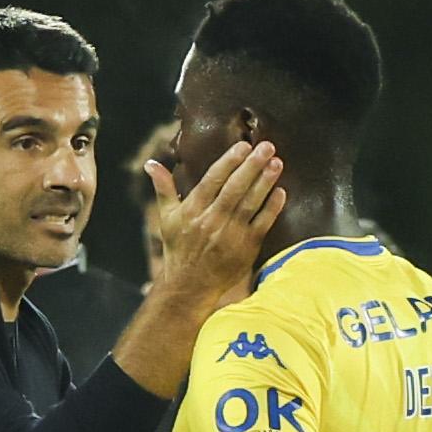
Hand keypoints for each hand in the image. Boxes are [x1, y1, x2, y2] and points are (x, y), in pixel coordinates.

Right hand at [138, 139, 289, 316]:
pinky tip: (281, 191)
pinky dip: (272, 207)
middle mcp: (211, 221)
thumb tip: (150, 163)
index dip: (229, 162)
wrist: (189, 286)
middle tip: (266, 146)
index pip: (212, 181)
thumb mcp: (166, 218)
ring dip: (265, 182)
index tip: (243, 145)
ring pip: (250, 203)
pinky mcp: (246, 248)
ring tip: (277, 163)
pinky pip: (262, 223)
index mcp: (192, 211)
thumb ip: (163, 188)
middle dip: (252, 166)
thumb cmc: (178, 249)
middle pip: (234, 189)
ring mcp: (230, 235)